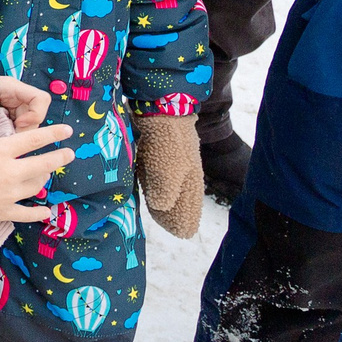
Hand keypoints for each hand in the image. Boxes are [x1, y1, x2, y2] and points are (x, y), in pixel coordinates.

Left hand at [0, 70, 48, 135]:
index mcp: (11, 87)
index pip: (41, 99)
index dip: (36, 115)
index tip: (19, 125)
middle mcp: (16, 95)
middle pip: (36, 115)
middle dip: (25, 130)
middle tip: (7, 140)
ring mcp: (12, 104)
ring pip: (27, 123)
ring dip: (17, 134)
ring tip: (0, 141)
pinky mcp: (6, 113)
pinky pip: (16, 126)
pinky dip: (10, 134)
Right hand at [0, 123, 71, 224]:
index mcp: (0, 151)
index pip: (32, 139)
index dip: (52, 134)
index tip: (66, 131)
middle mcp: (10, 171)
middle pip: (43, 164)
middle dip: (58, 158)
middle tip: (69, 154)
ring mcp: (10, 193)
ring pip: (36, 186)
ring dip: (43, 180)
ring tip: (45, 177)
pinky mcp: (5, 211)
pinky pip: (27, 213)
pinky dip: (38, 213)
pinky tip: (46, 212)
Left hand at [133, 114, 203, 238]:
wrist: (162, 108)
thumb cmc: (167, 141)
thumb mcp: (168, 170)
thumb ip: (165, 191)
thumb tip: (161, 206)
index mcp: (190, 178)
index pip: (191, 205)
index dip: (187, 219)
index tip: (184, 234)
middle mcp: (184, 171)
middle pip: (184, 197)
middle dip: (179, 212)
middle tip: (175, 228)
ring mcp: (172, 159)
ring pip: (172, 186)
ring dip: (168, 200)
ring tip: (163, 214)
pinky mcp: (159, 149)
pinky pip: (159, 173)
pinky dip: (157, 184)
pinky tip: (151, 188)